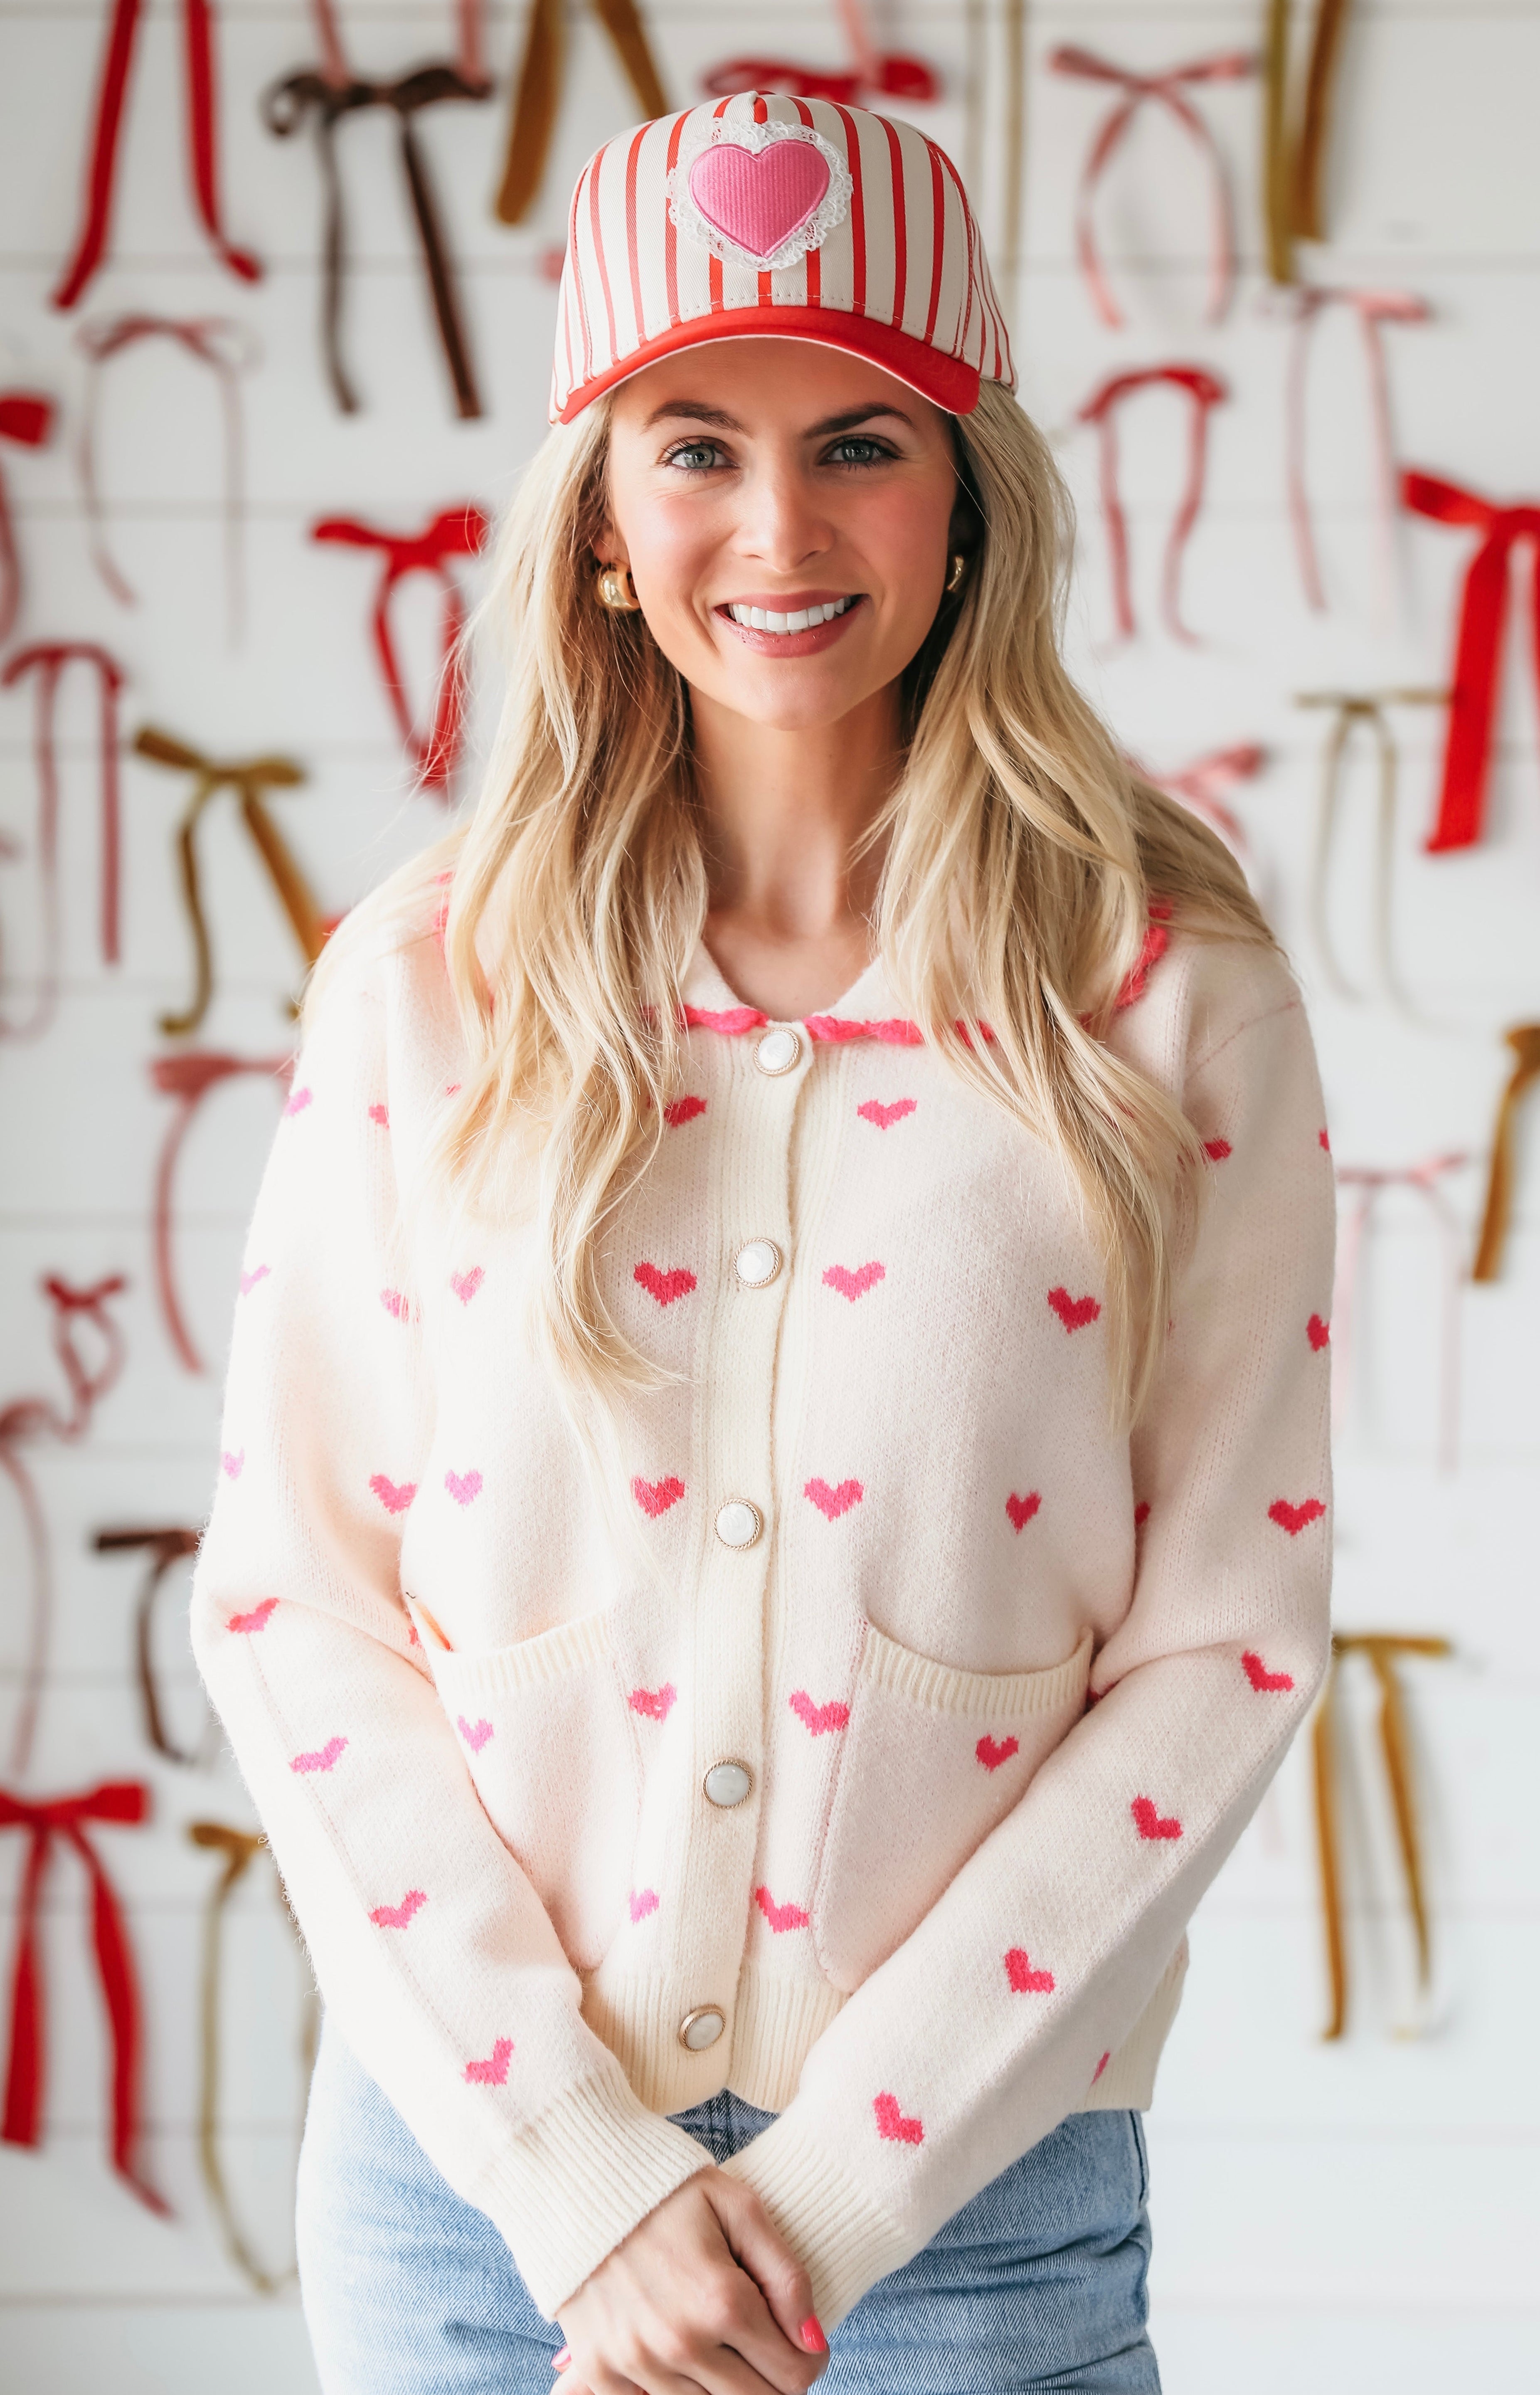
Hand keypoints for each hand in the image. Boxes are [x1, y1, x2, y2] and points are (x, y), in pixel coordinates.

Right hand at [552, 2165, 827, 2394]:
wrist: (580, 2180)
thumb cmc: (670, 2187)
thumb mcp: (741, 2207)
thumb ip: (787, 2277)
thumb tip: (815, 2343)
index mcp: (721, 2301)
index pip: (794, 2375)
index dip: (808, 2362)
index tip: (803, 2344)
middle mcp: (680, 2342)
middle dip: (771, 2380)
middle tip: (764, 2345)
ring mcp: (636, 2362)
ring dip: (722, 2383)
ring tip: (718, 2338)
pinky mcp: (600, 2371)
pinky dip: (673, 2386)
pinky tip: (677, 2351)